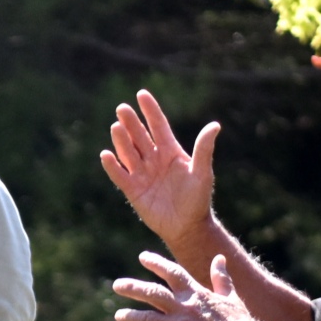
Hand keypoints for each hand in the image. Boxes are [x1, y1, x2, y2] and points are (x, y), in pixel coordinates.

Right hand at [98, 90, 219, 249]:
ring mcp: (143, 174)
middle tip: (122, 108)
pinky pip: (120, 175)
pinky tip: (106, 155)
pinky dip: (112, 166)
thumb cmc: (197, 199)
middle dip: (131, 123)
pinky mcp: (134, 191)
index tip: (141, 94)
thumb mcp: (202, 172)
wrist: (187, 227)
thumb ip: (204, 149)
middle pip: (140, 137)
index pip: (158, 126)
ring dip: (122, 141)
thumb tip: (215, 125)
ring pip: (129, 153)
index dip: (150, 110)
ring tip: (116, 127)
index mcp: (171, 152)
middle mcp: (154, 160)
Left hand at [112, 253, 256, 320]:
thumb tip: (220, 258)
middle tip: (116, 284)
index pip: (173, 273)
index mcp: (197, 294)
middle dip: (133, 287)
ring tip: (119, 315)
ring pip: (149, 319)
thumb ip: (221, 278)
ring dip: (132, 316)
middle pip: (153, 293)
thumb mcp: (231, 296)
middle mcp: (185, 307)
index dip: (156, 263)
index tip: (142, 256)